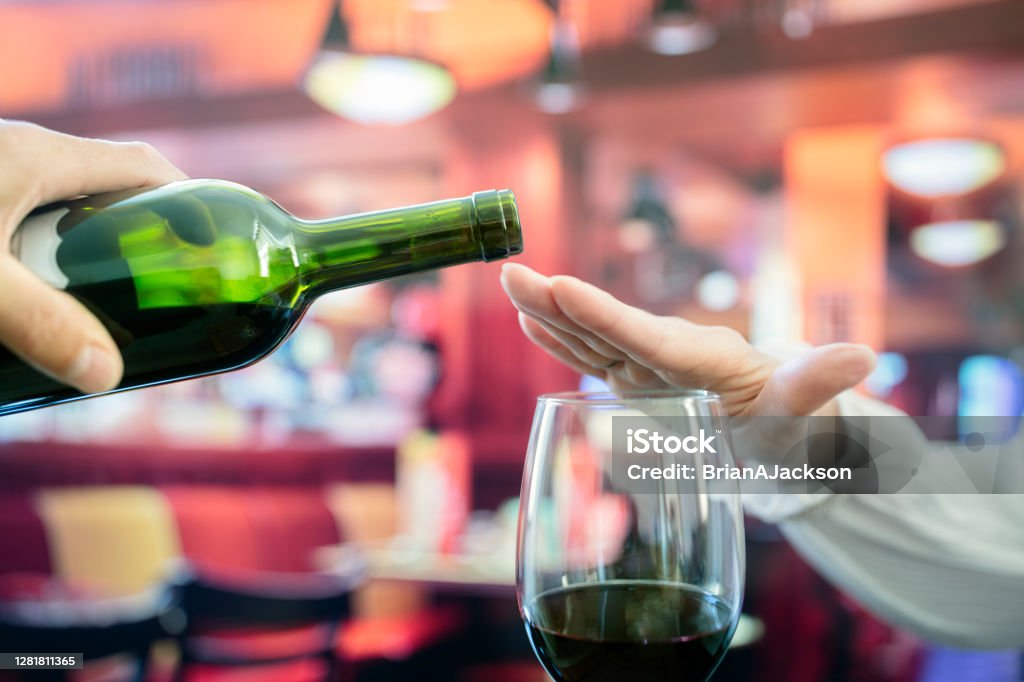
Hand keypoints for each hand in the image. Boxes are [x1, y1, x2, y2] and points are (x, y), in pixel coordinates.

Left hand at [0, 121, 186, 392]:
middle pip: (108, 188)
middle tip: (156, 290)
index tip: (210, 246)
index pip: (143, 166)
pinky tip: (32, 298)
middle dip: (141, 235)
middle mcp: (19, 155)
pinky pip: (22, 217)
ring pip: (61, 206)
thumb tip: (106, 375)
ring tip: (99, 303)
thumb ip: (37, 322)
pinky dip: (43, 255)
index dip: (189, 201)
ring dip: (88, 248)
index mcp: (39, 156)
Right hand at [500, 263, 874, 418]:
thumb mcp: (810, 412)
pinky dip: (563, 341)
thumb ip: (821, 384)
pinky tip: (533, 324)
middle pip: (607, 327)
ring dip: (550, 313)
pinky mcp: (640, 382)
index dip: (602, 315)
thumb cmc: (799, 425)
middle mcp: (670, 355)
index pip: (644, 337)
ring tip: (511, 284)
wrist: (789, 432)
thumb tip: (864, 356)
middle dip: (559, 301)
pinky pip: (595, 359)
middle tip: (512, 271)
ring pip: (593, 338)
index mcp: (704, 359)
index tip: (562, 287)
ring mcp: (651, 368)